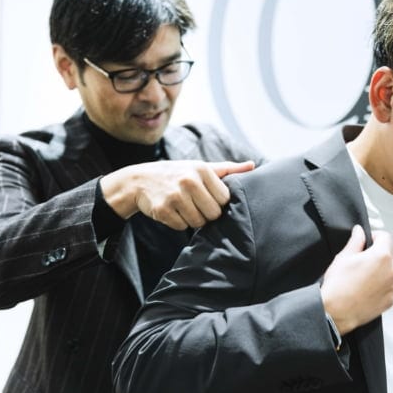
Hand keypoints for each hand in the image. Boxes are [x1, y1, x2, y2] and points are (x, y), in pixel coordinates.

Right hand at [100, 160, 254, 229]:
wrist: (139, 180)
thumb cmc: (178, 174)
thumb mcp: (201, 167)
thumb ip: (228, 169)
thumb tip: (253, 165)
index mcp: (202, 169)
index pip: (225, 199)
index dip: (217, 202)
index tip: (207, 197)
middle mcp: (189, 181)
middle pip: (213, 214)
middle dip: (206, 213)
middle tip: (195, 204)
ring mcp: (174, 196)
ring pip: (198, 223)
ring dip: (192, 219)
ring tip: (183, 206)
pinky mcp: (162, 210)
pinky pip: (181, 227)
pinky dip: (178, 223)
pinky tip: (171, 211)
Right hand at [320, 225, 392, 335]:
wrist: (335, 312)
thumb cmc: (338, 286)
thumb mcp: (344, 257)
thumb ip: (356, 241)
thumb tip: (359, 232)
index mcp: (382, 256)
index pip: (385, 237)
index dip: (374, 236)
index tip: (367, 241)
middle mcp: (391, 271)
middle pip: (389, 253)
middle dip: (377, 253)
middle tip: (361, 260)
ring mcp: (392, 287)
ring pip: (389, 271)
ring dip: (380, 270)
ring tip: (362, 277)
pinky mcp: (390, 300)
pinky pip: (389, 286)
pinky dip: (381, 285)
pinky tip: (366, 288)